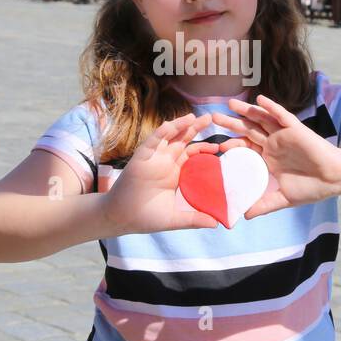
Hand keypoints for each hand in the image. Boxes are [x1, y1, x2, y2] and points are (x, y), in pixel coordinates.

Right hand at [101, 113, 222, 234]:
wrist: (122, 219)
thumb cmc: (145, 217)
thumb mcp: (174, 219)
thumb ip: (194, 219)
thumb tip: (216, 224)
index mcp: (173, 173)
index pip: (191, 154)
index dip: (203, 148)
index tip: (218, 147)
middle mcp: (164, 162)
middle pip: (182, 140)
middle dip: (195, 128)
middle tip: (211, 118)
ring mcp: (153, 159)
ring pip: (168, 137)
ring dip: (181, 125)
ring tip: (195, 116)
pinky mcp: (140, 158)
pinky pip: (152, 141)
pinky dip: (162, 132)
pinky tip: (172, 125)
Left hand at [210, 94, 340, 219]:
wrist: (334, 179)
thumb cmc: (312, 188)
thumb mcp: (283, 198)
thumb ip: (264, 205)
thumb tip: (244, 216)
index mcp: (269, 159)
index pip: (246, 149)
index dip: (232, 146)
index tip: (218, 147)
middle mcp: (274, 144)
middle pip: (248, 131)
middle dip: (231, 124)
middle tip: (213, 117)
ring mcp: (284, 135)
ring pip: (262, 120)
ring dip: (247, 111)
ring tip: (230, 103)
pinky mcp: (296, 129)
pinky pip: (282, 115)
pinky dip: (271, 107)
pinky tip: (259, 99)